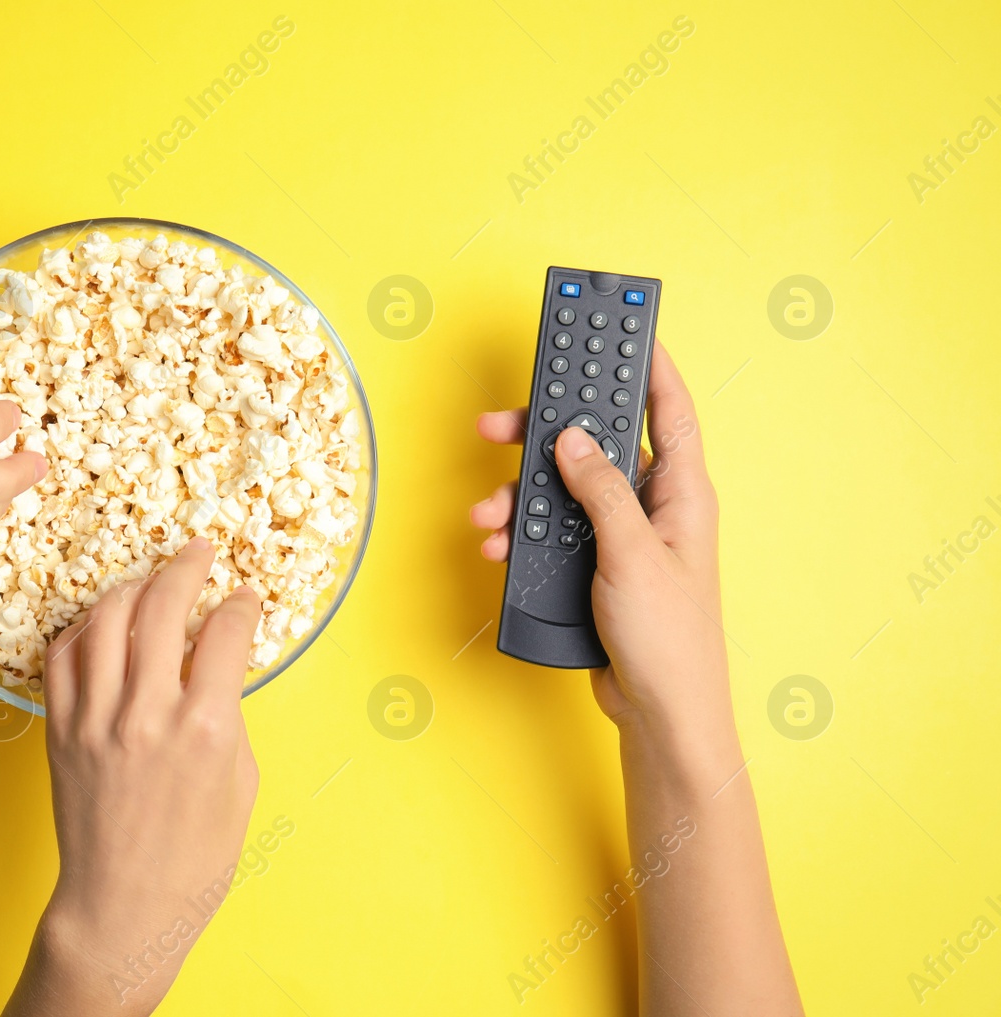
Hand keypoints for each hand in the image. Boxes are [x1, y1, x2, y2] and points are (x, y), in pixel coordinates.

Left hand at [4, 538, 261, 1016]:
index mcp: (205, 728)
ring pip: (107, 617)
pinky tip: (103, 624)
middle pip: (163, 606)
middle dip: (187, 567)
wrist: (123, 907)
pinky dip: (84, 628)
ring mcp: (96, 718)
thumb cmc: (194, 860)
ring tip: (150, 581)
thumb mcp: (240, 783)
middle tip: (198, 553)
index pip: (226, 633)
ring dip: (133, 587)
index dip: (241, 605)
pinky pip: (63, 655)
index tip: (246, 597)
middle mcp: (148, 713)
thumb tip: (220, 665)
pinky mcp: (60, 729)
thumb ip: (229, 714)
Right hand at [471, 342, 728, 729]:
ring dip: (521, 497)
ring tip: (488, 509)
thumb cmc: (670, 639)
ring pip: (562, 492)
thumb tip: (572, 437)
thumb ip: (602, 491)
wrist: (660, 711)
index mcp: (682, 493)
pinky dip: (521, 536)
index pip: (668, 411)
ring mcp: (622, 537)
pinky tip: (500, 546)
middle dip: (547, 433)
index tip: (625, 327)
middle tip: (502, 420)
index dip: (650, 365)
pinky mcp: (595, 566)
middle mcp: (652, 507)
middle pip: (596, 446)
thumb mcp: (633, 554)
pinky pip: (551, 533)